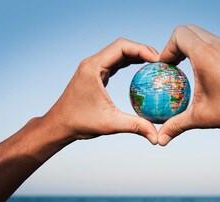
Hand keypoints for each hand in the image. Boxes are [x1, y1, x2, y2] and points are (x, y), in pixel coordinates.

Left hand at [43, 38, 158, 143]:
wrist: (59, 125)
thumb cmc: (79, 122)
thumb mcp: (110, 124)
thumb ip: (135, 126)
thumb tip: (156, 136)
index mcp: (93, 67)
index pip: (122, 47)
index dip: (142, 49)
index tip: (158, 60)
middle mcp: (92, 63)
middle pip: (122, 46)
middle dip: (142, 50)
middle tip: (160, 62)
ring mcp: (93, 67)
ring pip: (118, 53)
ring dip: (136, 55)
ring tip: (155, 64)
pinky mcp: (95, 74)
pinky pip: (115, 62)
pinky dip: (129, 63)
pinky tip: (141, 70)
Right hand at [158, 25, 219, 144]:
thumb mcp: (201, 118)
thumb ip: (177, 125)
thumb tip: (161, 139)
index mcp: (206, 55)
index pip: (179, 35)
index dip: (167, 48)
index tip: (166, 66)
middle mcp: (219, 46)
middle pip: (189, 30)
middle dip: (176, 44)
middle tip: (173, 64)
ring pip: (203, 35)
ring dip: (191, 46)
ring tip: (187, 67)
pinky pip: (216, 43)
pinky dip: (205, 50)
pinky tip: (206, 72)